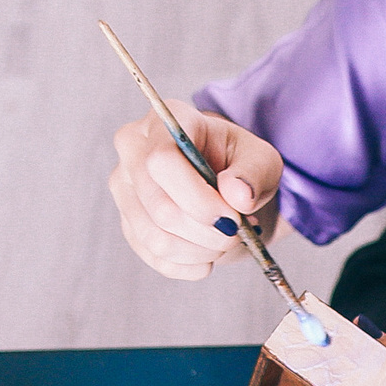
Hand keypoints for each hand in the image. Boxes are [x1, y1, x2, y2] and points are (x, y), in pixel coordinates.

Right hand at [107, 104, 284, 280]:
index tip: (232, 218)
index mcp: (165, 121)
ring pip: (156, 238)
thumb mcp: (261, 160)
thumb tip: (238, 195)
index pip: (162, 161)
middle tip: (237, 232)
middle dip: (206, 231)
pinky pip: (156, 258)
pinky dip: (191, 264)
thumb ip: (254, 173)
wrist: (225, 185)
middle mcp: (133, 151)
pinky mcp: (129, 224)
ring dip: (201, 250)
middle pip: (159, 207)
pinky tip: (209, 252)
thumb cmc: (240, 165)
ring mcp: (125, 190)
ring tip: (226, 239)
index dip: (197, 198)